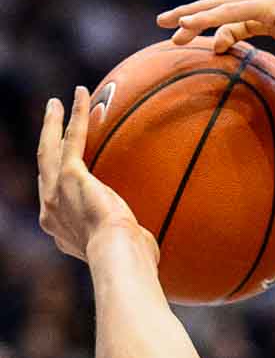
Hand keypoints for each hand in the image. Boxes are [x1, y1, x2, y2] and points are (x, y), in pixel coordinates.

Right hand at [37, 87, 155, 262]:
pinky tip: (80, 94)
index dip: (57, 185)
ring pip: (49, 149)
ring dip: (52, 124)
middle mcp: (51, 212)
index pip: (56, 202)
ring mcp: (57, 193)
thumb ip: (127, 241)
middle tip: (51, 125)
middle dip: (47, 145)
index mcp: (62, 232)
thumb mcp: (124, 251)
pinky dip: (75, 115)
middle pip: (44, 169)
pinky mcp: (70, 175)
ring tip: (56, 104)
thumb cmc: (131, 263)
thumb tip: (148, 243)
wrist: (120, 257)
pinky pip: (72, 138)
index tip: (66, 174)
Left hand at [157, 0, 274, 100]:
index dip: (215, 27)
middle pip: (225, 4)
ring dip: (195, 15)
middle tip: (164, 24)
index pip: (238, 16)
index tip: (195, 42)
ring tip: (168, 26)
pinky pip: (237, 11)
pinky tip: (194, 27)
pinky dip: (214, 18)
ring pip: (225, 4)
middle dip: (193, 13)